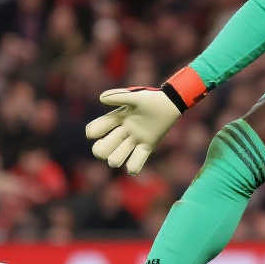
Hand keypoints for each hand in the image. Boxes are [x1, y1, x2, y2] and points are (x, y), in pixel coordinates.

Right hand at [86, 67, 206, 174]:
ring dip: (117, 158)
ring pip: (116, 158)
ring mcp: (134, 140)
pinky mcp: (147, 146)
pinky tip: (133, 166)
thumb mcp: (135, 96)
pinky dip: (133, 167)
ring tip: (123, 152)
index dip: (93, 132)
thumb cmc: (152, 98)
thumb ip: (119, 96)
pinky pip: (137, 162)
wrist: (171, 103)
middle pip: (102, 149)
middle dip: (104, 148)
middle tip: (116, 139)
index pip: (95, 129)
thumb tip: (101, 99)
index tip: (98, 130)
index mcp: (116, 118)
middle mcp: (122, 131)